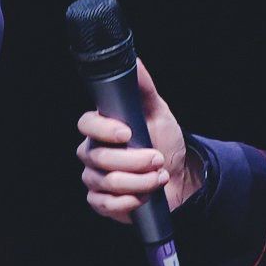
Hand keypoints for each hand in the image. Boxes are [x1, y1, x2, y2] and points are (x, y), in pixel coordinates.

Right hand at [76, 58, 202, 221]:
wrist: (179, 176)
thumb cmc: (163, 141)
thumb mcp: (157, 111)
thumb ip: (143, 88)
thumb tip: (134, 61)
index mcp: (102, 127)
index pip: (86, 124)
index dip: (104, 129)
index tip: (128, 133)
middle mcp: (93, 151)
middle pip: (99, 157)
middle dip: (133, 160)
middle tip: (157, 158)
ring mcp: (95, 177)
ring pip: (106, 182)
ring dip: (139, 181)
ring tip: (159, 176)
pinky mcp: (101, 201)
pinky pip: (104, 204)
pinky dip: (128, 202)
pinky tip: (143, 196)